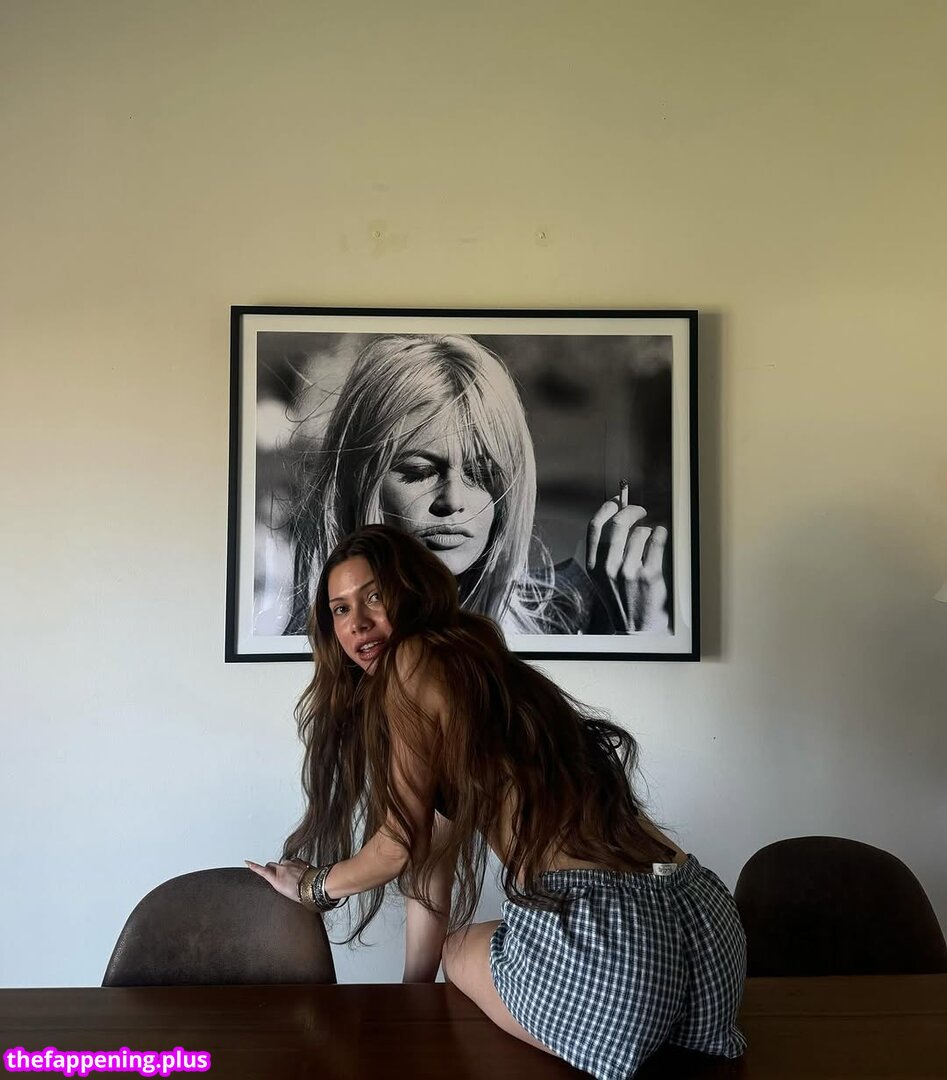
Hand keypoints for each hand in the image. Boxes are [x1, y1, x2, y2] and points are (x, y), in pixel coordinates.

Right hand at [245, 857, 308, 902]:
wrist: (315, 885)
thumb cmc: (301, 893)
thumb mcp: (285, 893)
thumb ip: (280, 883)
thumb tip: (280, 880)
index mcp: (277, 879)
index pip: (262, 871)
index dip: (254, 866)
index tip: (247, 862)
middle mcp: (282, 869)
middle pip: (271, 865)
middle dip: (272, 868)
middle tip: (279, 877)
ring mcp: (290, 863)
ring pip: (284, 863)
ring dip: (286, 868)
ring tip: (293, 878)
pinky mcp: (298, 860)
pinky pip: (293, 861)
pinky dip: (294, 866)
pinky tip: (299, 873)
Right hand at [586, 490, 668, 632]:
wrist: (636, 628)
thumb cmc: (621, 598)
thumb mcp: (602, 577)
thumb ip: (604, 550)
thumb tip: (616, 514)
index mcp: (594, 565)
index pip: (595, 526)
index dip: (607, 507)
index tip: (617, 500)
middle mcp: (609, 568)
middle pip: (619, 523)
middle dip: (632, 509)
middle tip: (641, 510)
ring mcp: (630, 572)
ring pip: (641, 532)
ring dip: (648, 530)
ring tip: (650, 539)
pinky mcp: (650, 576)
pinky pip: (657, 540)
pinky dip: (661, 533)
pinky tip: (661, 537)